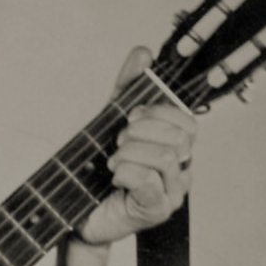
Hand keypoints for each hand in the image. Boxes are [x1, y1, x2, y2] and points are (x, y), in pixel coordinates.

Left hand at [76, 47, 195, 244]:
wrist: (78, 212)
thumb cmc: (98, 171)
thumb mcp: (109, 121)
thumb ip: (127, 88)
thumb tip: (143, 53)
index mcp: (175, 148)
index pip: (187, 122)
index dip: (160, 113)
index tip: (130, 116)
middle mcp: (181, 170)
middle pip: (179, 138)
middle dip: (141, 132)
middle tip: (117, 141)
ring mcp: (172, 193)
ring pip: (165, 158)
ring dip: (130, 153)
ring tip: (112, 162)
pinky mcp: (157, 211)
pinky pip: (148, 181)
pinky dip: (126, 172)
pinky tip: (114, 177)